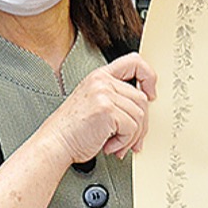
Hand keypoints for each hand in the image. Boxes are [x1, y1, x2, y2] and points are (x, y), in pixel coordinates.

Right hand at [40, 52, 157, 162]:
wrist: (55, 144)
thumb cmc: (73, 130)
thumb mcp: (95, 104)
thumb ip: (117, 99)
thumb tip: (144, 111)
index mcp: (100, 77)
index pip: (134, 62)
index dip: (149, 76)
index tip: (151, 94)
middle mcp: (102, 82)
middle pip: (142, 99)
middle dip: (141, 124)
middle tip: (132, 140)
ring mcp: (104, 94)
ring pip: (139, 115)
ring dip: (131, 137)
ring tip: (116, 144)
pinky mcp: (107, 110)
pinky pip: (132, 128)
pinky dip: (124, 142)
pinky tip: (109, 145)